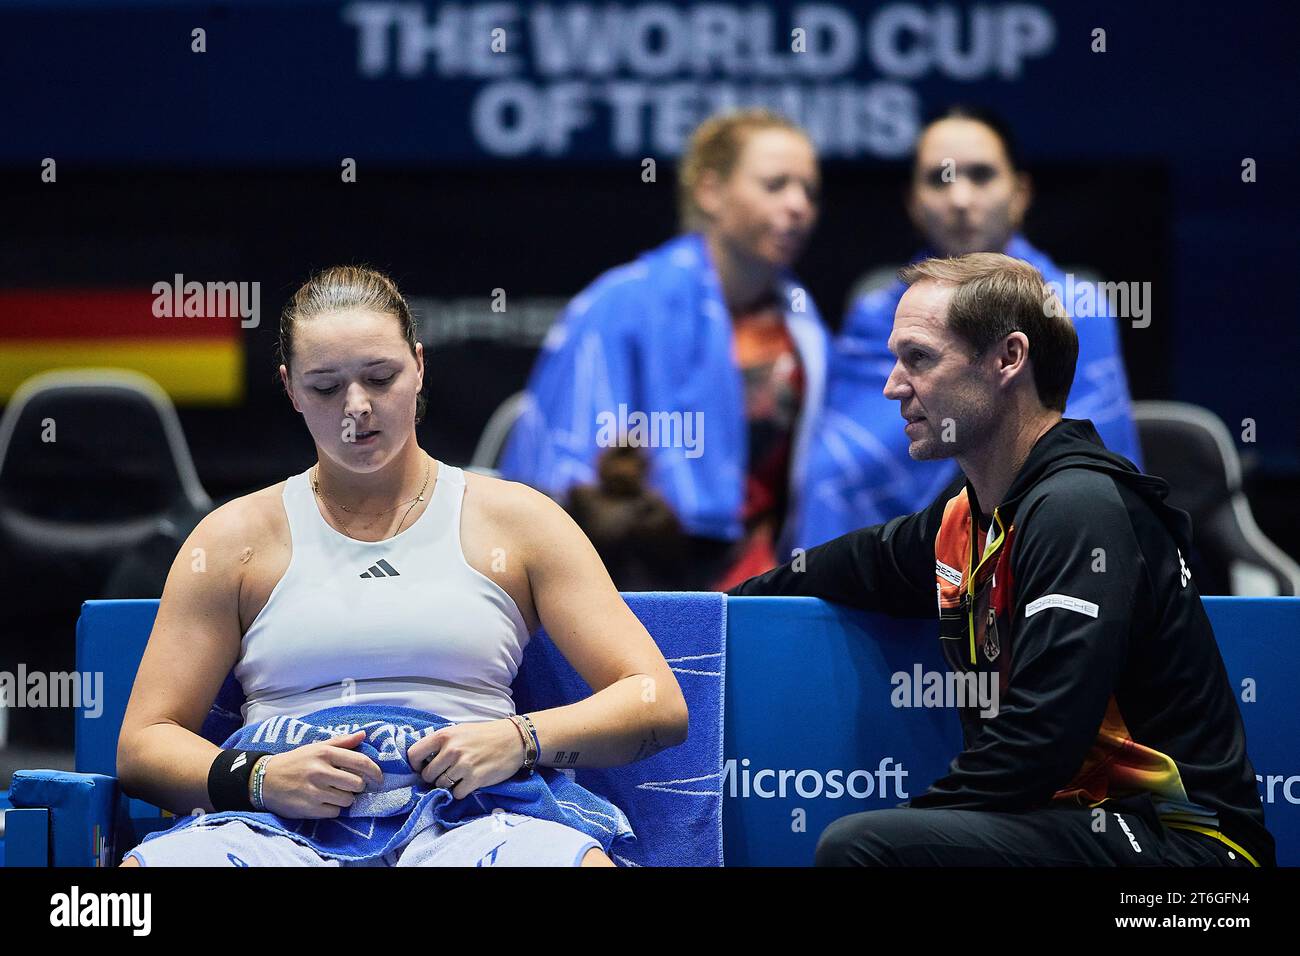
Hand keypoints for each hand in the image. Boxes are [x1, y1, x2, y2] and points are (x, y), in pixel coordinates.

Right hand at [258, 730, 383, 818]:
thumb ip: (341, 742)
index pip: (361, 762)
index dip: (375, 771)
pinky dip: (333, 809)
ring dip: (345, 799)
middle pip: (357, 784)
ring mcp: (314, 791)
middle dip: (357, 786)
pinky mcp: (309, 808)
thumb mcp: (316, 747)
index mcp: (325, 753)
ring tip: (334, 793)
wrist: (264, 779)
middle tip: (348, 785)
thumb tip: (363, 735)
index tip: (379, 778)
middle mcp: (320, 771)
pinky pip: (335, 812)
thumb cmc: (295, 762)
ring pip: (348, 800)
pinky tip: (323, 802)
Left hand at [406, 720, 526, 799]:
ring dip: (449, 785)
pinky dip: (461, 791)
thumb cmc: (485, 735)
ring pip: (441, 785)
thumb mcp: (460, 731)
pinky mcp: (476, 779)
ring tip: (460, 776)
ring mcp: (464, 765)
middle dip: (434, 777)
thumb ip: (441, 743)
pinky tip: (470, 782)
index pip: (414, 754)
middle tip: (446, 773)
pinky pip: (457, 793)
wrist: (515, 739)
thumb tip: (422, 761)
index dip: (415, 765)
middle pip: (427, 774)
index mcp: (445, 735)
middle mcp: (452, 750)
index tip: (422, 768)